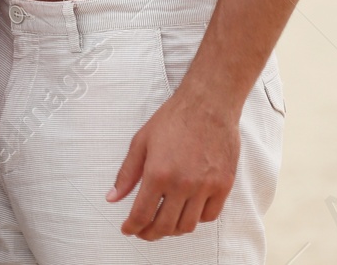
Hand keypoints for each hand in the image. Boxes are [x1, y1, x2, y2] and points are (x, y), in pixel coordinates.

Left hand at [106, 88, 240, 240]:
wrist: (208, 103)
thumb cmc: (175, 118)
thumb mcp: (141, 142)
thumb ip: (126, 174)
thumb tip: (113, 197)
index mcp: (158, 173)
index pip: (142, 215)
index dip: (132, 228)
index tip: (129, 229)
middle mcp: (182, 184)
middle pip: (164, 226)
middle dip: (150, 233)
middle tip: (144, 230)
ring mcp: (205, 186)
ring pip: (187, 226)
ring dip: (173, 229)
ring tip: (165, 220)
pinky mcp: (224, 184)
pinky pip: (209, 215)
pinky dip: (197, 218)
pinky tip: (188, 209)